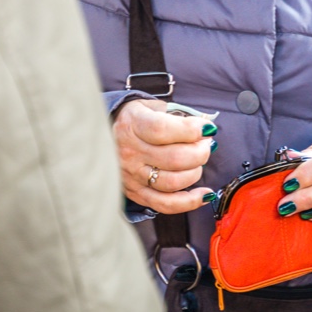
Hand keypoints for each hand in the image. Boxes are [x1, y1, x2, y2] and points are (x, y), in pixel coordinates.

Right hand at [113, 98, 215, 213]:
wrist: (104, 137)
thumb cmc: (137, 120)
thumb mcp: (151, 107)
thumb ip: (177, 114)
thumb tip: (206, 128)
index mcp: (132, 125)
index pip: (162, 130)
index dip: (190, 130)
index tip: (206, 128)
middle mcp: (130, 152)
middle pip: (174, 158)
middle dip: (200, 152)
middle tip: (206, 144)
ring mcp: (132, 175)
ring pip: (173, 182)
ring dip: (196, 172)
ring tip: (199, 162)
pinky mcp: (136, 193)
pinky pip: (166, 204)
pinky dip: (190, 202)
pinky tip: (204, 194)